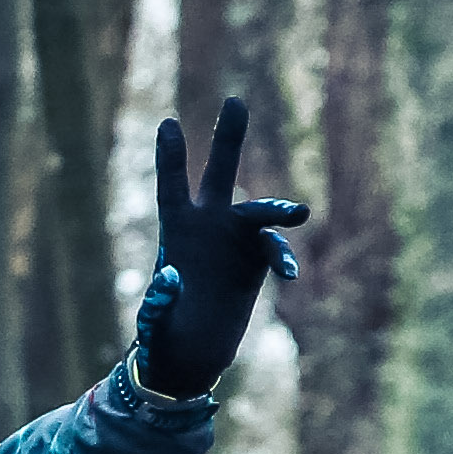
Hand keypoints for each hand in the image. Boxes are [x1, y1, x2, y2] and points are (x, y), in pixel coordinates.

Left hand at [127, 96, 310, 399]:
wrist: (194, 352)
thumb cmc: (165, 337)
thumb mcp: (154, 324)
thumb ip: (157, 303)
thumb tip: (169, 277)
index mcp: (176, 230)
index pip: (172, 187)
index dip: (170, 157)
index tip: (168, 124)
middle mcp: (208, 225)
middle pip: (219, 173)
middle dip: (228, 138)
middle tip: (235, 101)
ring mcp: (235, 239)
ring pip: (258, 211)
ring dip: (277, 210)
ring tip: (298, 213)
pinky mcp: (256, 260)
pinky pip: (275, 251)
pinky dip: (283, 259)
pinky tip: (290, 275)